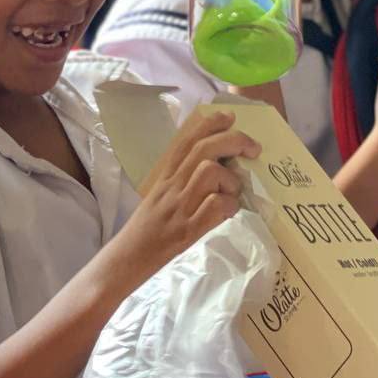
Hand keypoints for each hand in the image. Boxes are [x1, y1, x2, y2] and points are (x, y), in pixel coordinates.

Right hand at [118, 111, 260, 275]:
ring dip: (230, 179)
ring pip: (210, 172)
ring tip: (232, 193)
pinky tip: (228, 213)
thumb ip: (182, 181)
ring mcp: (179, 208)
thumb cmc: (145, 230)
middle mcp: (171, 187)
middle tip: (253, 148)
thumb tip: (216, 166)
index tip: (230, 117)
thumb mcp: (160, 197)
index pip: (187, 140)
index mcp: (164, 177)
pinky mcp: (187, 231)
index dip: (211, 124)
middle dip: (234, 141)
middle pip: (204, 149)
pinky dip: (229, 206)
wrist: (124, 260)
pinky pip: (216, 206)